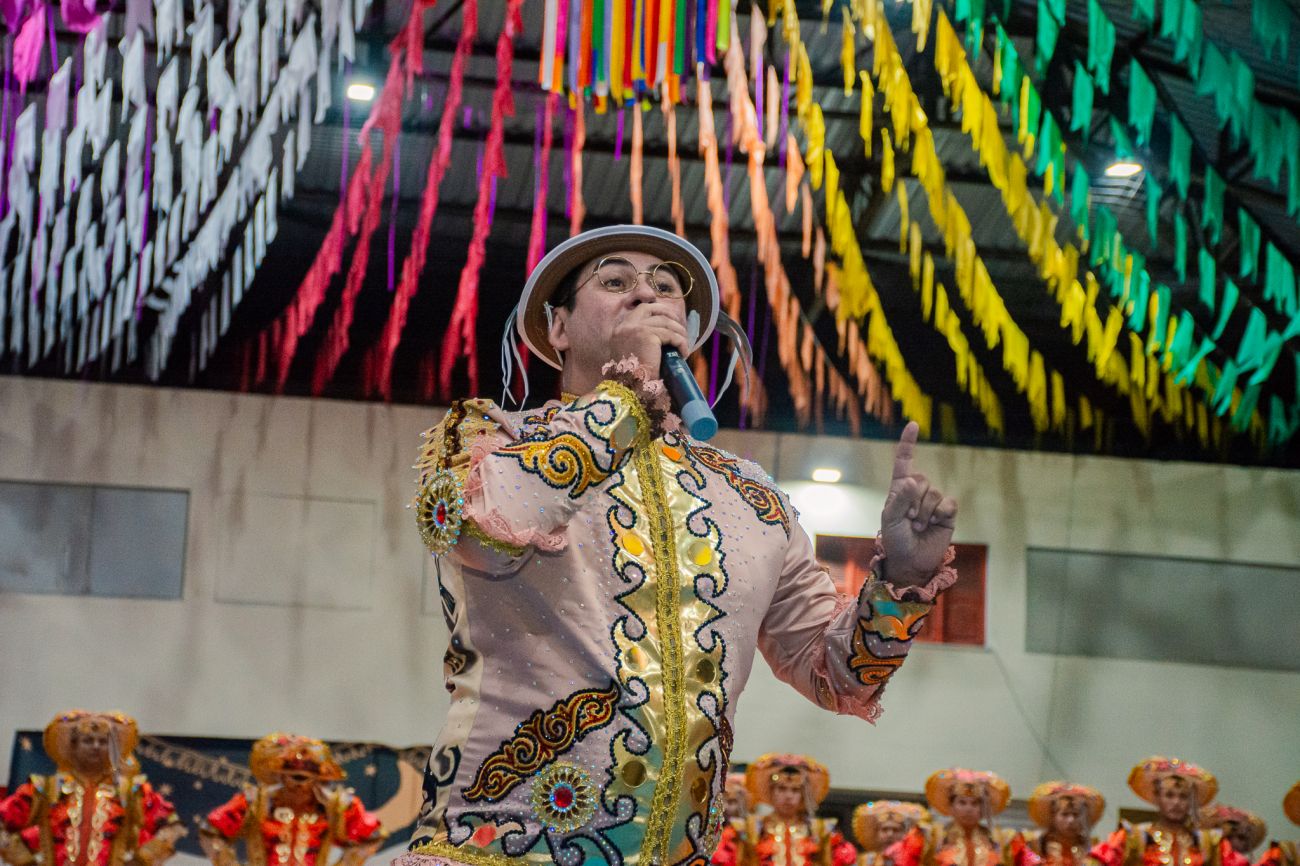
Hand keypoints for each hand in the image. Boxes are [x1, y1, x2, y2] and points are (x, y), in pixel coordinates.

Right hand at [609, 300, 689, 378]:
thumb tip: (662, 336)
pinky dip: (681, 342)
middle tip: (680, 327)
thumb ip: (641, 342)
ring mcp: (635, 328)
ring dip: (679, 332)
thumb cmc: (633, 380)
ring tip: (684, 346)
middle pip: (651, 308)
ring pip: (665, 322)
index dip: (657, 312)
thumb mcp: (633, 355)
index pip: (640, 311)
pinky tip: (683, 353)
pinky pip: (671, 334)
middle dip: (669, 314)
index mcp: (619, 330)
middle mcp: (625, 326)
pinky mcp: (647, 334)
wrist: (629, 390)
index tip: (669, 320)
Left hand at [879, 422, 956, 585]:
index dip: (908, 443)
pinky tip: (935, 524)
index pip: (904, 461)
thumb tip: (912, 480)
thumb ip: (900, 499)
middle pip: (921, 479)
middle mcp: (917, 491)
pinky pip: (948, 503)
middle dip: (913, 501)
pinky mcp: (947, 512)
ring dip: (925, 512)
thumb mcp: (891, 519)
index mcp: (899, 488)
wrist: (911, 561)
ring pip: (934, 493)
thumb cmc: (896, 539)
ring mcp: (933, 501)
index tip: (913, 425)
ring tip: (918, 526)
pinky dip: (940, 514)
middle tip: (909, 519)